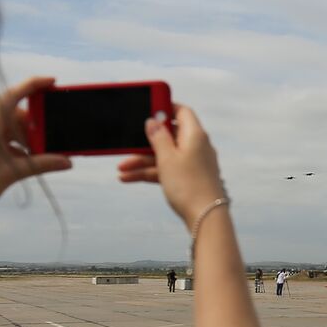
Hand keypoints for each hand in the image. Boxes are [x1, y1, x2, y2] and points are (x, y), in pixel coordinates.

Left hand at [0, 76, 72, 211]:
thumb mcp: (10, 173)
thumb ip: (40, 165)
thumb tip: (67, 161)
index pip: (12, 95)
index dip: (33, 84)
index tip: (53, 81)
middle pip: (20, 115)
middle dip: (38, 125)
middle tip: (53, 135)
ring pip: (16, 130)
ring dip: (31, 140)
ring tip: (45, 153)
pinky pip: (11, 142)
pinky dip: (24, 149)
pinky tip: (34, 161)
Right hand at [116, 105, 225, 226]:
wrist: (205, 218)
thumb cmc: (189, 186)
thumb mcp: (167, 158)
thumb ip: (158, 137)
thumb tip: (153, 121)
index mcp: (194, 135)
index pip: (181, 112)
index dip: (165, 108)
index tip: (147, 108)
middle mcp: (196, 146)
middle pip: (168, 137)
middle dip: (144, 143)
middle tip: (125, 144)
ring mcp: (192, 163)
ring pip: (164, 156)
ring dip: (142, 161)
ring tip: (121, 169)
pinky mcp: (188, 178)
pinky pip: (166, 170)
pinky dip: (150, 173)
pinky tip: (130, 178)